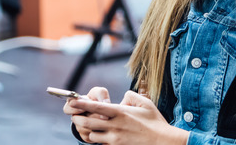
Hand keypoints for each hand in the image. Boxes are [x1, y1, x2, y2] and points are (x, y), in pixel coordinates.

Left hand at [70, 90, 188, 144]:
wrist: (162, 142)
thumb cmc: (155, 122)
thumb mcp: (145, 103)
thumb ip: (131, 96)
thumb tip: (122, 98)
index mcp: (121, 112)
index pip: (96, 107)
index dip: (82, 104)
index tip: (72, 101)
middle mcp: (115, 126)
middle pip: (88, 123)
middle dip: (78, 120)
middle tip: (74, 116)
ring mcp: (115, 139)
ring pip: (92, 136)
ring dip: (88, 132)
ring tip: (87, 127)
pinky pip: (101, 144)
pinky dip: (98, 140)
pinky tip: (100, 136)